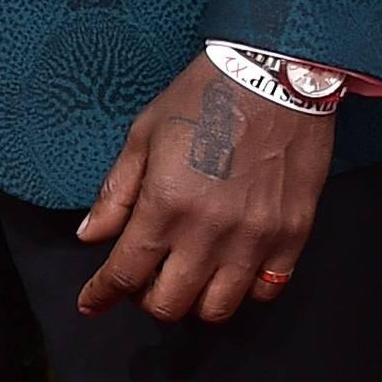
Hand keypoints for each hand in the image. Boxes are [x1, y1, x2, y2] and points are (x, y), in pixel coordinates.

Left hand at [76, 54, 335, 324]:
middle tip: (146, 278)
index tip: (92, 303)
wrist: (277, 72)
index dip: (101, 295)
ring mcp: (254, 238)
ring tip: (190, 275)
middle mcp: (209, 232)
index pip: (124, 275)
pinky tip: (232, 267)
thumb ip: (116, 193)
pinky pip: (267, 291)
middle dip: (146, 299)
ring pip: (217, 309)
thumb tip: (90, 236)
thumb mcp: (144, 135)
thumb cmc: (205, 97)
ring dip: (195, 300)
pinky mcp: (292, 235)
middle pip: (169, 305)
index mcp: (166, 205)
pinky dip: (244, 289)